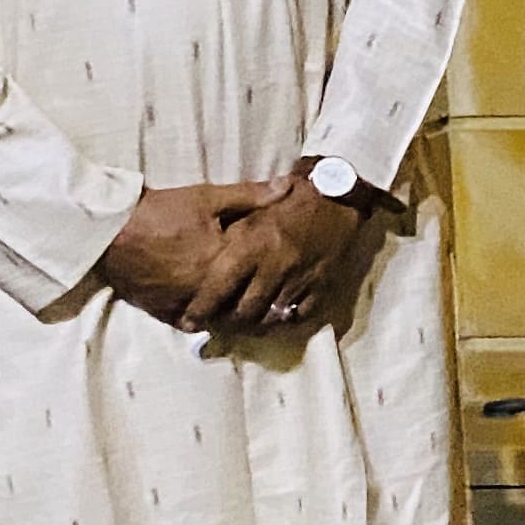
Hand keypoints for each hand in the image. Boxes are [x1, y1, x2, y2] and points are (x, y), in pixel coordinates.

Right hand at [98, 182, 274, 326]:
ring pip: (217, 317)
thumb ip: (250, 195)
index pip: (258, 279)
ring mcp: (180, 304)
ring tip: (244, 308)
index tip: (286, 284)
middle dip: (256, 304)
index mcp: (219, 263)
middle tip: (272, 305)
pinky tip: (211, 310)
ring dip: (230, 314)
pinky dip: (202, 318)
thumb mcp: (206, 197)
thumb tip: (288, 187)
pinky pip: (189, 322)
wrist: (108, 229)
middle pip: (240, 305)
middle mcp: (202, 290)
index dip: (273, 281)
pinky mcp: (161, 311)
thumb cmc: (160, 210)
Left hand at [183, 178, 373, 334]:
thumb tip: (196, 258)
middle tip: (215, 326)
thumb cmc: (286, 201)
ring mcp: (300, 279)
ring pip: (271, 317)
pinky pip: (300, 314)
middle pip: (245, 311)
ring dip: (254, 325)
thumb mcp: (250, 209)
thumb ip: (225, 234)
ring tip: (241, 326)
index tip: (188, 322)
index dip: (200, 310)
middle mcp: (275, 267)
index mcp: (252, 247)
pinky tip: (274, 318)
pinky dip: (285, 320)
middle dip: (227, 323)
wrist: (336, 197)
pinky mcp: (322, 286)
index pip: (219, 289)